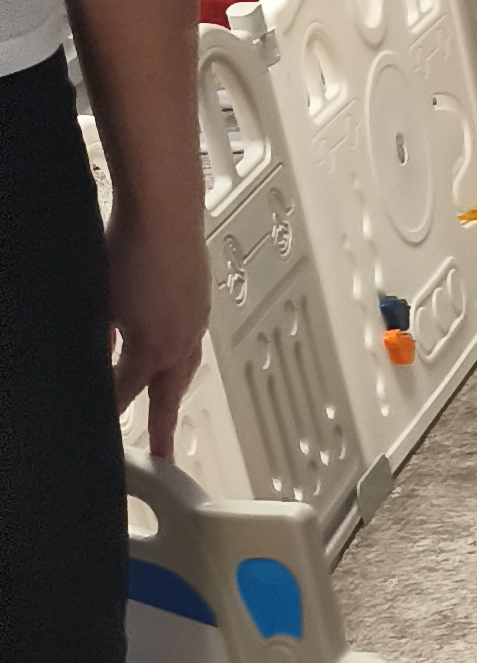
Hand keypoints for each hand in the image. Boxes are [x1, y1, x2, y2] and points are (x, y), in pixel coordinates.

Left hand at [106, 196, 207, 457]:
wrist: (165, 209)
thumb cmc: (133, 247)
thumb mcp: (100, 302)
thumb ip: (97, 336)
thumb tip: (92, 355)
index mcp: (154, 348)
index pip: (128, 392)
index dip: (114, 411)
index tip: (106, 429)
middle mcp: (182, 340)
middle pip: (168, 393)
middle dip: (163, 424)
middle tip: (164, 453)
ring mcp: (195, 319)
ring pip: (184, 366)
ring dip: (173, 386)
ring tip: (167, 398)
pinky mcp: (199, 297)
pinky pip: (189, 338)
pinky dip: (178, 351)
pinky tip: (166, 341)